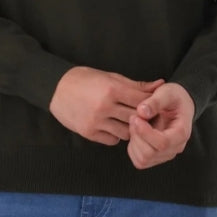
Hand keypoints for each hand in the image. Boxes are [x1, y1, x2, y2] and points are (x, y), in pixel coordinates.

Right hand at [49, 66, 164, 145]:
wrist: (57, 89)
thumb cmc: (85, 79)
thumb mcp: (110, 76)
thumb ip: (135, 85)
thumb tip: (159, 84)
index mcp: (111, 89)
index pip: (141, 100)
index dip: (152, 103)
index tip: (156, 104)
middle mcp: (104, 107)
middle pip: (136, 117)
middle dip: (145, 117)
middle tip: (149, 117)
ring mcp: (96, 122)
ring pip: (126, 132)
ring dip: (131, 128)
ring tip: (132, 123)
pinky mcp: (89, 133)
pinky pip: (112, 140)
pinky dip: (117, 135)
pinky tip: (116, 126)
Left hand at [127, 82, 194, 168]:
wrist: (179, 103)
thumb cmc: (174, 97)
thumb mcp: (167, 92)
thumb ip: (155, 101)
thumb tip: (141, 112)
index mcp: (181, 132)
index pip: (162, 143)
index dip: (145, 132)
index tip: (136, 117)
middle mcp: (176, 147)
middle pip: (150, 154)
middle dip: (137, 135)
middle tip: (134, 117)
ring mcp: (166, 154)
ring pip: (143, 160)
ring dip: (134, 142)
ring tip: (135, 123)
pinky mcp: (157, 157)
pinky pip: (139, 161)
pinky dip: (133, 148)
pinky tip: (136, 132)